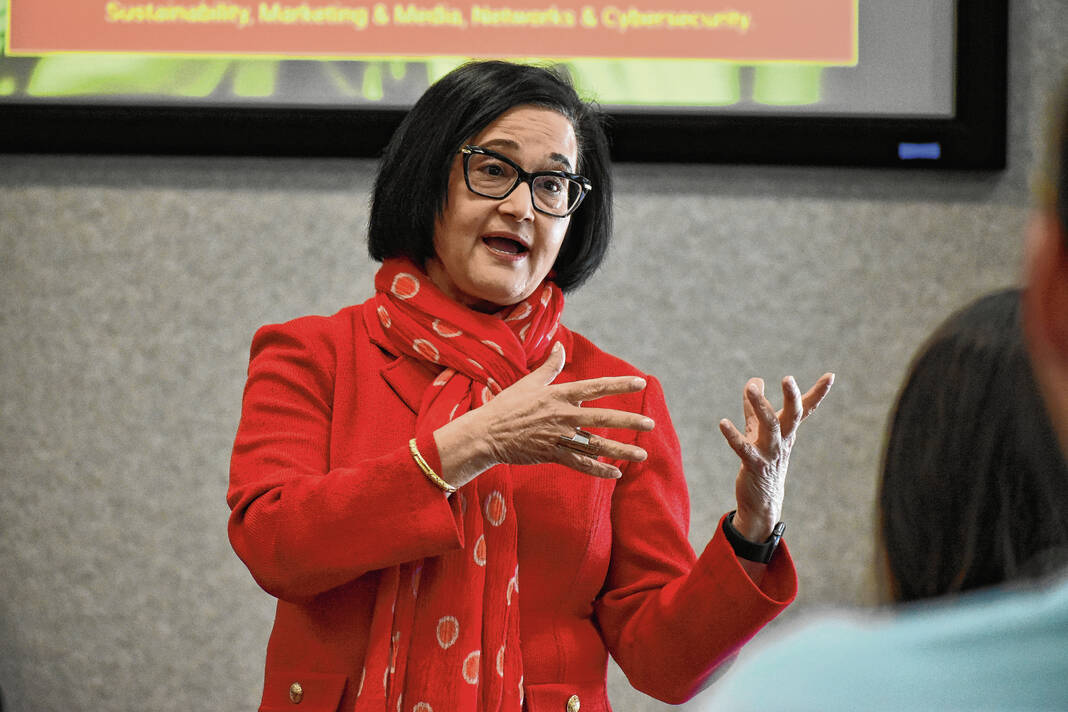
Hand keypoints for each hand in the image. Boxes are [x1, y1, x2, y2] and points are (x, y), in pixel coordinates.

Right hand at [434, 342, 654, 486]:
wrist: (486, 434)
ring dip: (621, 451)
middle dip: (629, 421)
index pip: (595, 387)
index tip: (640, 383)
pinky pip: (580, 464)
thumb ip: (549, 367)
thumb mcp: (528, 383)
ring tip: (642, 454)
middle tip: (650, 424)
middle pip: (602, 418)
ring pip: (596, 444)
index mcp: (558, 395)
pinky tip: (616, 474)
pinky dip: (599, 470)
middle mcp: (562, 415)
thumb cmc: (507, 406)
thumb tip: (560, 347)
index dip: (618, 384)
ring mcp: (558, 436)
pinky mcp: (552, 454)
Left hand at [718, 373, 833, 541]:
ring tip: (750, 388)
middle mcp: (783, 441)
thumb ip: (754, 407)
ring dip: (761, 407)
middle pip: (793, 416)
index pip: (805, 410)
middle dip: (792, 397)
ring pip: (770, 427)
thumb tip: (755, 380)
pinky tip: (722, 423)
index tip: (831, 375)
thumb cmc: (762, 461)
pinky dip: (733, 435)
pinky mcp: (754, 465)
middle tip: (788, 378)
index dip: (818, 393)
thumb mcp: (759, 431)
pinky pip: (744, 449)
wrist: (763, 501)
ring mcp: (770, 453)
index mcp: (787, 431)